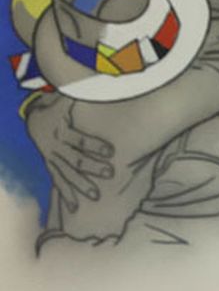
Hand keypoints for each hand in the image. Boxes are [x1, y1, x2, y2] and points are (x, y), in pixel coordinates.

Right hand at [24, 93, 113, 210]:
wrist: (35, 118)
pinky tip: (74, 208)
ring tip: (96, 195)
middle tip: (110, 173)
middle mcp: (54, 145)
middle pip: (74, 158)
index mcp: (59, 127)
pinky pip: (58, 181)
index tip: (111, 152)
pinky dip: (65, 194)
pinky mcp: (51, 167)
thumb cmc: (60, 106)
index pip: (78, 139)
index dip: (93, 145)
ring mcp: (52, 158)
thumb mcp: (69, 98)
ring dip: (81, 184)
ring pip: (66, 173)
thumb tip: (109, 83)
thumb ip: (86, 93)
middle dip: (92, 167)